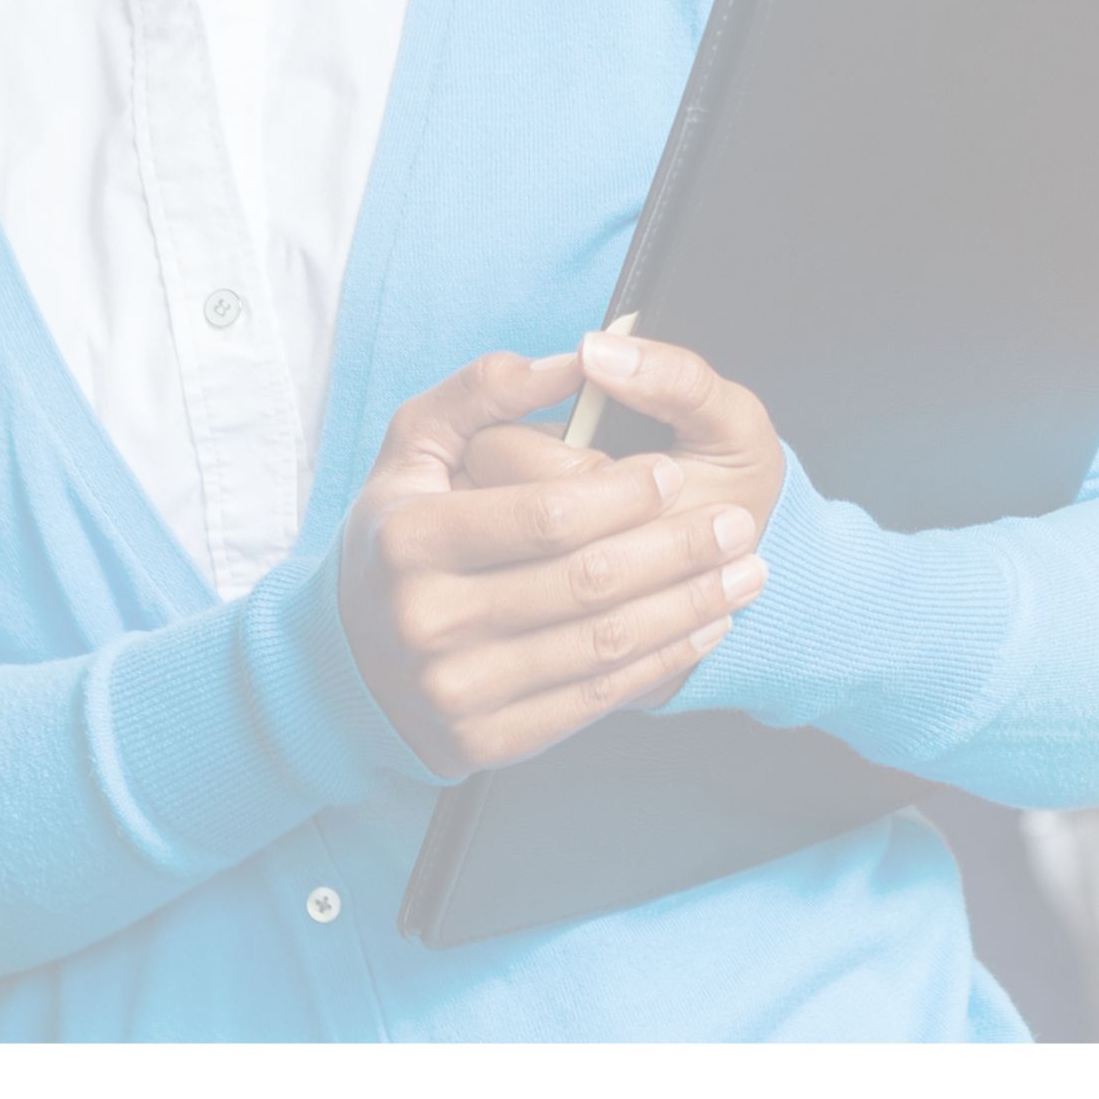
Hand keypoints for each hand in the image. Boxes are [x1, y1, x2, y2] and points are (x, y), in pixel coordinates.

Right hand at [330, 347, 772, 778]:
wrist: (350, 661)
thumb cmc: (401, 538)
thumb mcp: (416, 449)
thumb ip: (486, 390)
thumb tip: (579, 358)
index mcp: (408, 539)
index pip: (548, 514)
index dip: (626, 494)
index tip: (674, 475)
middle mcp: (425, 619)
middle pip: (588, 581)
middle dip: (680, 550)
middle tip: (739, 525)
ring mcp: (455, 688)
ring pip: (606, 642)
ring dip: (693, 605)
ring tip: (748, 572)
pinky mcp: (488, 740)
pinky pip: (599, 696)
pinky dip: (667, 658)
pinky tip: (708, 624)